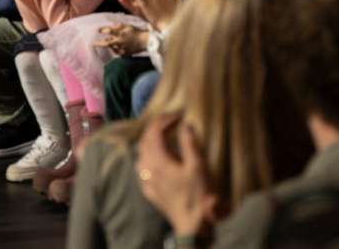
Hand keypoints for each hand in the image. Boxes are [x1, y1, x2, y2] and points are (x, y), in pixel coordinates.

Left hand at [94, 22, 148, 55]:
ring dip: (111, 44)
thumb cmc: (136, 32)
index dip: (102, 30)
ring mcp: (122, 49)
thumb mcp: (127, 26)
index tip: (97, 30)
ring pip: (112, 47)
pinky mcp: (124, 54)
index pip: (109, 31)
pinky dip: (117, 49)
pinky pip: (117, 52)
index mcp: (121, 33)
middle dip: (98, 43)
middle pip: (106, 43)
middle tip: (93, 43)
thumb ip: (118, 26)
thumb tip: (110, 25)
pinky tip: (119, 46)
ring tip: (115, 41)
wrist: (145, 42)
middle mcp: (120, 41)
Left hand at [135, 115, 217, 236]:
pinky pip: (142, 167)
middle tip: (170, 120)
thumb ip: (189, 143)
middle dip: (156, 127)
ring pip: (141, 154)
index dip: (164, 119)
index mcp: (158, 161)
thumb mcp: (198, 165)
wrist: (193, 223)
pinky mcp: (148, 191)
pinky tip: (157, 157)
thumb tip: (185, 125)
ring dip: (150, 141)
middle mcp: (147, 169)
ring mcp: (146, 181)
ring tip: (163, 135)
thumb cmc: (197, 194)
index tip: (178, 114)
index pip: (154, 132)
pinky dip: (148, 155)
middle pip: (144, 141)